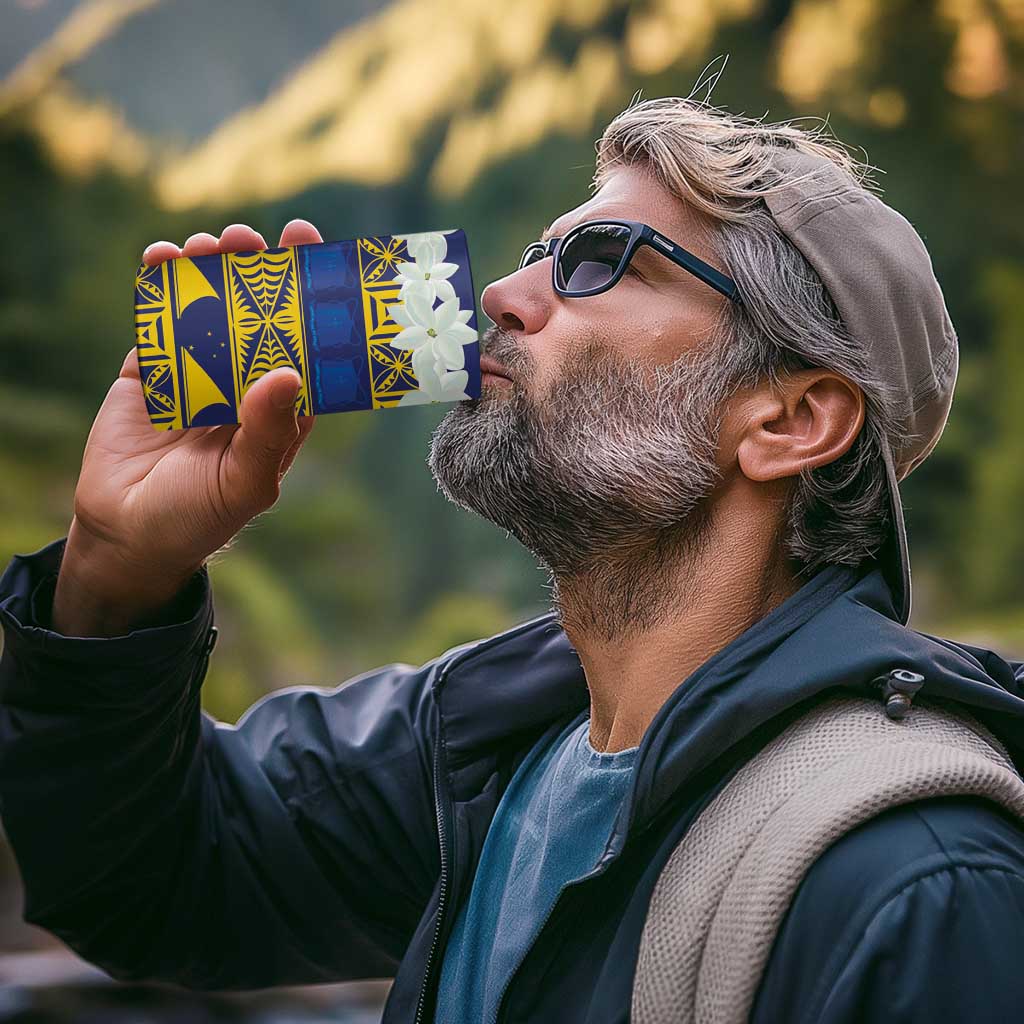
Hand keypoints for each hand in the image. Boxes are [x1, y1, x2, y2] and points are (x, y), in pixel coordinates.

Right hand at [52, 220, 321, 636]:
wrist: (126, 534)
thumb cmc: (199, 517)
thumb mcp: (245, 482)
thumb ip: (267, 431)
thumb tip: (289, 372)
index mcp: (280, 408)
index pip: (305, 345)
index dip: (311, 302)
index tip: (314, 256)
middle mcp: (244, 382)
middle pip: (259, 315)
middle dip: (259, 272)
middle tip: (256, 239)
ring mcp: (197, 372)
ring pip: (210, 307)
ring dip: (212, 270)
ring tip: (211, 245)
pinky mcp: (150, 369)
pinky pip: (159, 320)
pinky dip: (160, 286)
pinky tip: (162, 259)